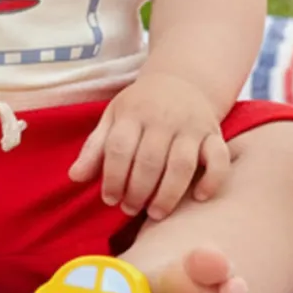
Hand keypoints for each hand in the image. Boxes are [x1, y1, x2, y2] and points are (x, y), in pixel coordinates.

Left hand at [67, 71, 230, 217]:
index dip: (112, 177)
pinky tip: (198, 198)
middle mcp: (163, 118)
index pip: (119, 148)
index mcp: (133, 113)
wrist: (183, 79)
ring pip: (182, 164)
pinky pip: (219, 159)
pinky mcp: (214, 134)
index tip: (109, 198)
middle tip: (130, 209)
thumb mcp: (114, 117)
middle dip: (137, 191)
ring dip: (167, 194)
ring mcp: (191, 126)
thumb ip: (95, 148)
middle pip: (149, 161)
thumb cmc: (141, 105)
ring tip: (155, 213)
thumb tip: (74, 178)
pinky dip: (212, 180)